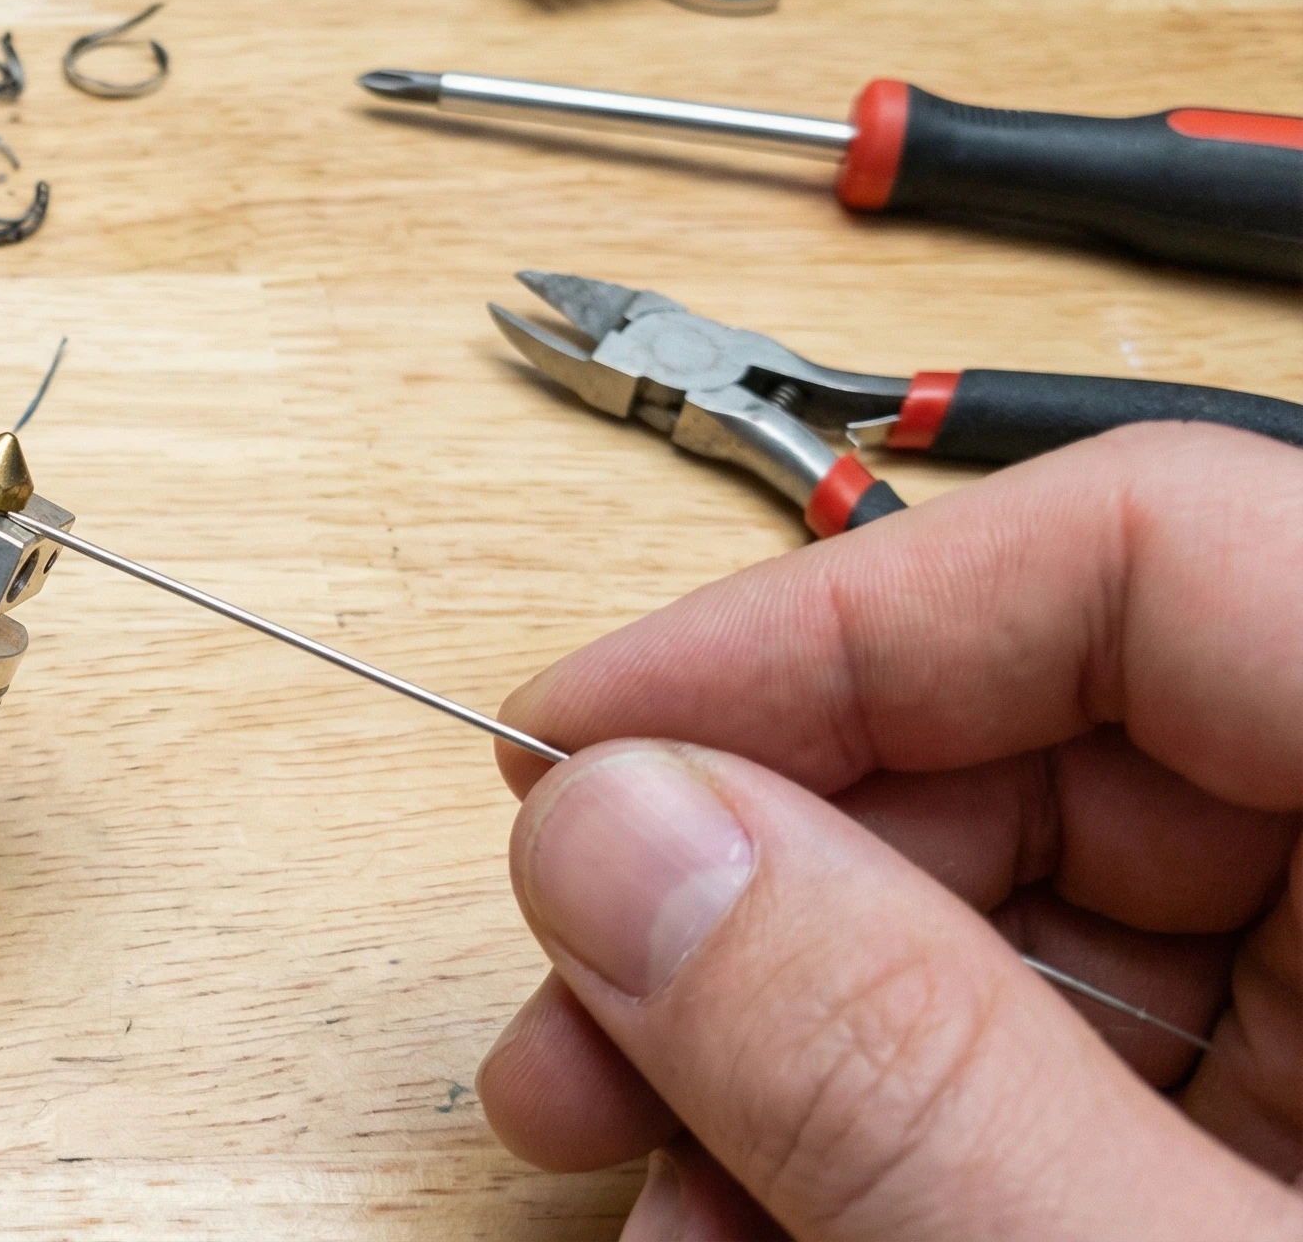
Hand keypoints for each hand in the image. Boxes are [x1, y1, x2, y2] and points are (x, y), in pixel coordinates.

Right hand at [476, 424, 1302, 1238]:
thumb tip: (622, 842)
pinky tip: (749, 1220)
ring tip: (628, 1165)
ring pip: (1025, 926)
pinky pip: (1068, 1071)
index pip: (1150, 548)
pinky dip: (884, 1131)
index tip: (584, 743)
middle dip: (759, 890)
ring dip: (779, 1035)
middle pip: (1049, 749)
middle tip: (572, 1017)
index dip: (826, 623)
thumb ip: (904, 1063)